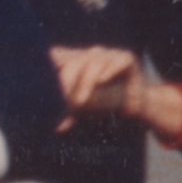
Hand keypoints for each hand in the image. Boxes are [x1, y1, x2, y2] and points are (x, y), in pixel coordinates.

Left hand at [50, 45, 181, 140]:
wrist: (135, 103)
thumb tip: (57, 128)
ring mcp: (108, 54)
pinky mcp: (126, 57)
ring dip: (86, 82)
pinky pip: (117, 61)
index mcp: (76, 59)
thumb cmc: (104, 103)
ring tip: (80, 102)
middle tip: (65, 102)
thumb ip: (71, 112)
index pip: (58, 58)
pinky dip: (109, 70)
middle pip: (74, 62)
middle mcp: (89, 54)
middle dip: (67, 82)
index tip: (46, 92)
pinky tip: (101, 80)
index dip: (51, 71)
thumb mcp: (84, 108)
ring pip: (93, 62)